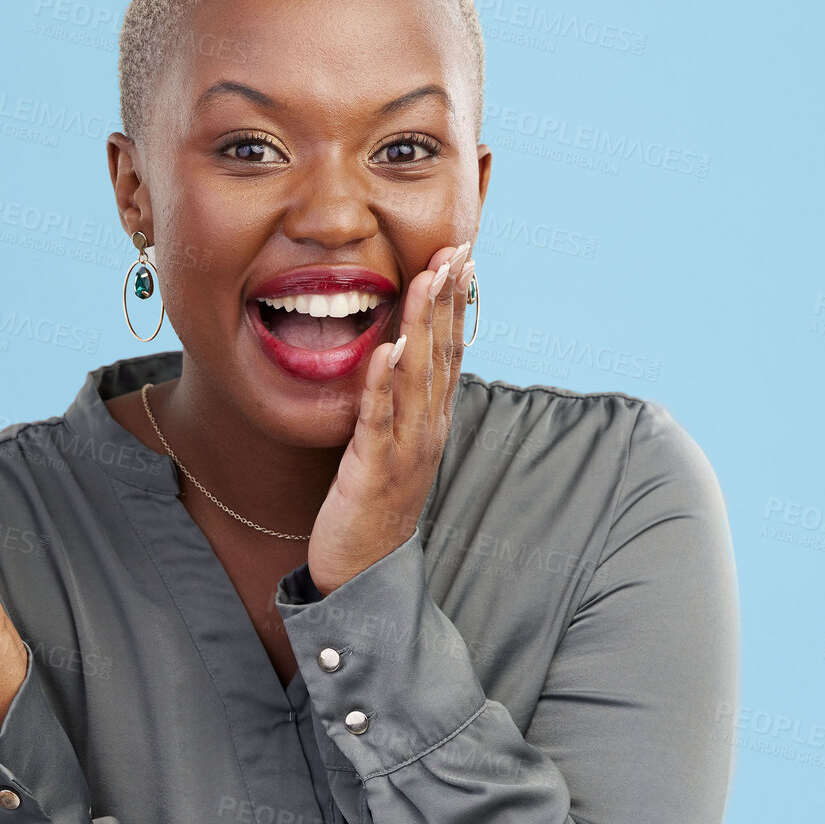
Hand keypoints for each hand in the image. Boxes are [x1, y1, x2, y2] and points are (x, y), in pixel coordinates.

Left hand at [305, 239, 474, 596]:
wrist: (363, 574)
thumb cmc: (371, 509)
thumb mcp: (392, 448)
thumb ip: (399, 405)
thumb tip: (400, 357)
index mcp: (432, 422)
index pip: (451, 351)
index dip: (456, 303)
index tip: (461, 255)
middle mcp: (428, 432)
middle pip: (443, 355)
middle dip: (448, 300)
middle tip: (454, 249)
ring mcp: (405, 452)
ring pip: (417, 379)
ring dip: (422, 327)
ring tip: (425, 279)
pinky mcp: (373, 473)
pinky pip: (379, 421)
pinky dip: (383, 384)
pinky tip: (386, 350)